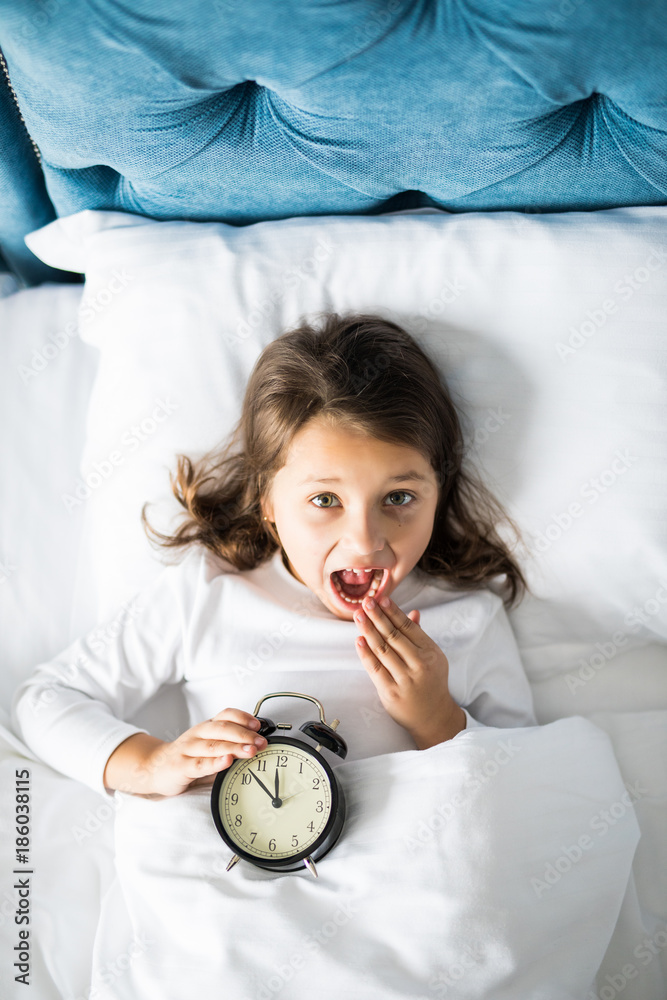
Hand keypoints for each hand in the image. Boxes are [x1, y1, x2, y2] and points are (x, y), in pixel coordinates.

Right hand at [138, 708, 266, 797]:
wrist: (153, 768)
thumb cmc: (186, 757)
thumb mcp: (208, 746)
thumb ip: (227, 745)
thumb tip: (256, 747)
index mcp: (206, 727)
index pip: (226, 715)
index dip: (243, 717)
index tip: (258, 725)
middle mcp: (197, 734)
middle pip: (223, 729)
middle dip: (245, 735)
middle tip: (261, 742)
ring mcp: (188, 749)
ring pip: (213, 745)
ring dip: (234, 747)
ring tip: (250, 751)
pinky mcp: (180, 766)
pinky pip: (199, 764)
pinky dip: (215, 762)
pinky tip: (226, 761)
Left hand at [354, 595, 465, 748]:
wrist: (433, 716)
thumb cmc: (431, 682)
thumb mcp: (432, 658)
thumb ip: (419, 636)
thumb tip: (413, 612)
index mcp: (431, 652)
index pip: (408, 627)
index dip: (393, 612)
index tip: (381, 598)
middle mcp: (420, 664)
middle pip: (394, 635)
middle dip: (377, 616)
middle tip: (366, 602)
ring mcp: (405, 679)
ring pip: (383, 650)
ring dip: (368, 630)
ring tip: (358, 615)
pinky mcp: (391, 692)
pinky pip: (375, 669)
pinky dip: (366, 654)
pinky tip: (359, 640)